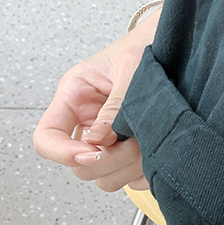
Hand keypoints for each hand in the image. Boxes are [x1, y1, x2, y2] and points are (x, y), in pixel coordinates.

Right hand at [33, 10, 160, 191]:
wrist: (177, 44)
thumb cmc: (148, 46)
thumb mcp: (131, 68)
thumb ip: (116, 105)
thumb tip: (99, 141)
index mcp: (76, 96)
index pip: (46, 138)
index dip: (63, 152)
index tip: (93, 152)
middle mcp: (88, 121)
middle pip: (79, 166)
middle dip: (107, 159)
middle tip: (135, 141)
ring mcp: (110, 138)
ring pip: (104, 177)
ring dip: (128, 167)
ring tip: (150, 141)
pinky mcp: (132, 149)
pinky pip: (131, 179)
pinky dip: (145, 174)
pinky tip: (158, 152)